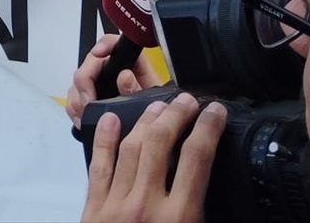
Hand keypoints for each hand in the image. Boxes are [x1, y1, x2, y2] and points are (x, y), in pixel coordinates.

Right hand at [67, 33, 163, 124]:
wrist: (151, 133)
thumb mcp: (150, 103)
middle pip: (89, 63)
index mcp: (131, 64)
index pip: (114, 43)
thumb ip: (137, 89)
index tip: (99, 52)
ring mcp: (99, 82)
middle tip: (89, 101)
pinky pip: (73, 95)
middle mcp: (112, 69)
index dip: (105, 45)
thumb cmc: (154, 114)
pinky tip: (82, 117)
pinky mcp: (90, 95)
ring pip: (78, 81)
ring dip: (78, 99)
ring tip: (85, 114)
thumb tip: (125, 76)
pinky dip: (75, 108)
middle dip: (84, 84)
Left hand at [82, 94, 224, 222]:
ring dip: (144, 122)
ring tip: (156, 105)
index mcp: (181, 216)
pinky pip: (99, 167)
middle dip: (175, 115)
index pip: (196, 158)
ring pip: (130, 148)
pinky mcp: (94, 209)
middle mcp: (147, 204)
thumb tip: (213, 181)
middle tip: (185, 100)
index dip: (208, 128)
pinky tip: (110, 119)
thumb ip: (202, 210)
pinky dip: (104, 139)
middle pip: (160, 143)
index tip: (215, 111)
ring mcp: (116, 204)